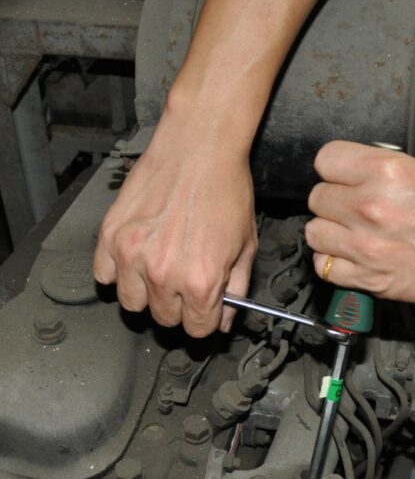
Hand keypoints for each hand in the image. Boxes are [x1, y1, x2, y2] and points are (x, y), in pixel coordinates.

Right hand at [93, 115, 256, 336]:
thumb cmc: (226, 190)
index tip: (205, 311)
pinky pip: (104, 275)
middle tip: (186, 284)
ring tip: (161, 272)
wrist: (200, 149)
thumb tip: (225, 318)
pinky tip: (137, 259)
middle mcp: (165, 274)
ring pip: (133, 303)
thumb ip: (236, 289)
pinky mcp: (111, 236)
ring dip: (148, 294)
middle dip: (179, 307)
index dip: (205, 321)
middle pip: (165, 319)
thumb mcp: (246, 247)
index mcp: (202, 280)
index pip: (197, 329)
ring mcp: (133, 255)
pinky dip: (118, 272)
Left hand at [306, 141, 414, 302]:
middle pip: (317, 198)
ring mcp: (368, 246)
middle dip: (332, 202)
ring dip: (329, 233)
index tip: (343, 178)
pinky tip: (352, 257)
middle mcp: (370, 207)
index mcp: (386, 172)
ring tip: (350, 235)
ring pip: (314, 233)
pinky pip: (325, 268)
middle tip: (352, 209)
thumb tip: (351, 175)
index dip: (334, 169)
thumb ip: (381, 171)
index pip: (325, 160)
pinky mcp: (371, 278)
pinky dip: (333, 263)